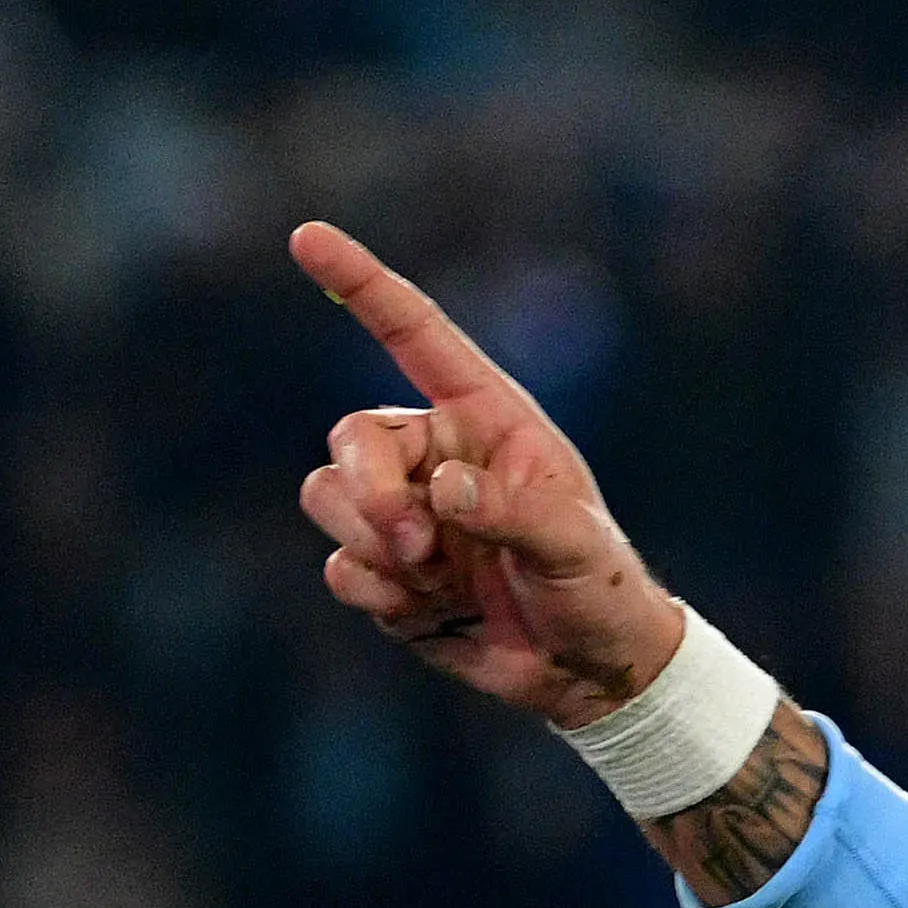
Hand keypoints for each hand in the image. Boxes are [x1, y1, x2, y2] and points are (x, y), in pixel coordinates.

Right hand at [290, 221, 680, 724]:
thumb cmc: (599, 588)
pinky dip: (377, 596)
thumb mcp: (577, 545)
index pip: (414, 334)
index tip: (307, 236)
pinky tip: (431, 614)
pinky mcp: (387, 573)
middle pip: (349, 439)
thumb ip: (515, 513)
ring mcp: (403, 513)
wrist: (590, 671)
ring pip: (329, 500)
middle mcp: (433, 455)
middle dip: (369, 492)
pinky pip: (342, 569)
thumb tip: (441, 492)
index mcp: (484, 417)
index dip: (360, 284)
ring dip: (375, 548)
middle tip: (419, 545)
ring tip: (439, 582)